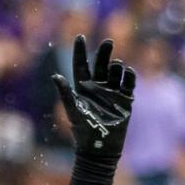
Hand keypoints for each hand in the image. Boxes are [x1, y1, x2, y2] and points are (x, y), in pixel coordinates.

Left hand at [53, 35, 136, 162]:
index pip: (81, 65)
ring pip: (115, 72)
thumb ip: (65, 93)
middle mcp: (98, 87)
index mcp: (83, 88)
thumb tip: (55, 76)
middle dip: (103, 52)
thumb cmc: (83, 130)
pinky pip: (129, 83)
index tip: (80, 37)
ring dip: (115, 66)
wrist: (100, 148)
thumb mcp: (73, 110)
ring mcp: (112, 92)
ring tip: (115, 65)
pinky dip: (129, 76)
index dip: (80, 51)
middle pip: (100, 64)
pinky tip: (128, 71)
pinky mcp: (125, 100)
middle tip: (108, 41)